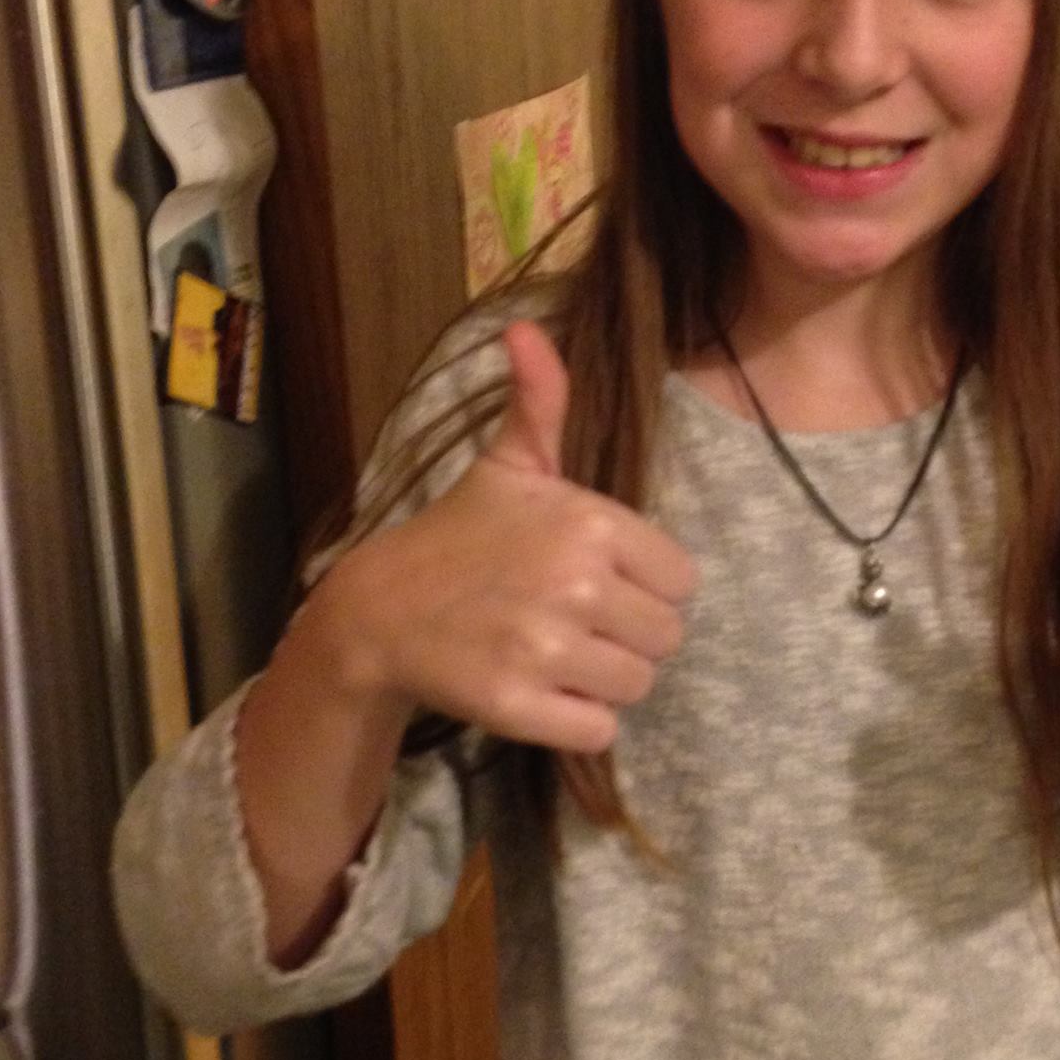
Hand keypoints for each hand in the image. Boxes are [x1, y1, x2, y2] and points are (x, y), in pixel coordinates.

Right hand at [315, 321, 697, 753]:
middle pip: (666, 637)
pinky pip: (599, 730)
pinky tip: (546, 693)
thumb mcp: (507, 466)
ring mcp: (544, 648)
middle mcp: (574, 583)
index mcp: (589, 522)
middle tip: (579, 622)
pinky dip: (579, 722)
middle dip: (629, 636)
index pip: (680, 579)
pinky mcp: (518, 706)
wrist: (378, 609)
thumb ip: (540, 403)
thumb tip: (528, 329)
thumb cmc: (459, 535)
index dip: (647, 585)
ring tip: (560, 655)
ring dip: (605, 680)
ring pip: (637, 685)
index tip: (602, 580)